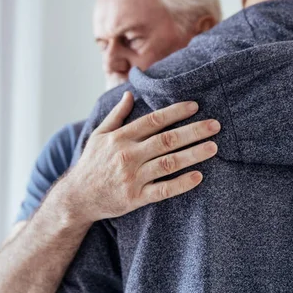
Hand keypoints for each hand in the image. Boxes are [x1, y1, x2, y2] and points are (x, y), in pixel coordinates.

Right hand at [60, 91, 219, 223]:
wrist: (77, 197)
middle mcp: (127, 155)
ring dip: (193, 154)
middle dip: (193, 131)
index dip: (175, 112)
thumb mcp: (99, 135)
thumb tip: (130, 94)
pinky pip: (163, 190)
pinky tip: (198, 176)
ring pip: (169, 163)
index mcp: (120, 137)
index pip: (153, 120)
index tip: (195, 106)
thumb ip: (117, 115)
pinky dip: (182, 183)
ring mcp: (132, 177)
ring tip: (213, 147)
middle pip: (166, 140)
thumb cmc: (91, 164)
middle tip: (215, 125)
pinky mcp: (135, 198)